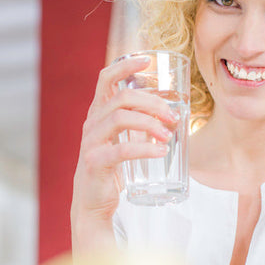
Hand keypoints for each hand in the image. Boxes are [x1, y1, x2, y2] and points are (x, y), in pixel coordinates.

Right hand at [71, 55, 178, 249]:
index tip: (147, 61)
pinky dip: (145, 147)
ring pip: (121, 118)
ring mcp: (91, 142)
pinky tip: (161, 150)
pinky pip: (121, 149)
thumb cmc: (111, 168)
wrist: (93, 203)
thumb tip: (172, 112)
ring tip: (169, 135)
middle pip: (122, 98)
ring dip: (150, 123)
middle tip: (173, 116)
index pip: (105, 79)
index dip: (124, 66)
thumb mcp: (121, 139)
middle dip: (152, 102)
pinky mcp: (95, 163)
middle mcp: (92, 123)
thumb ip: (137, 123)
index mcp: (98, 113)